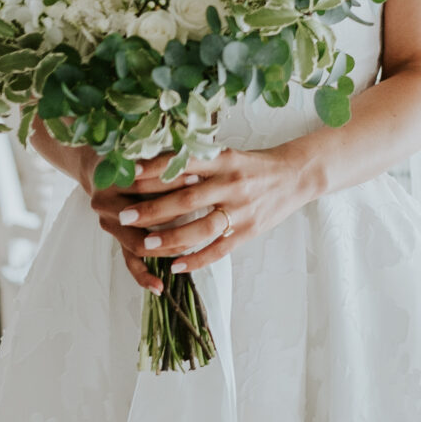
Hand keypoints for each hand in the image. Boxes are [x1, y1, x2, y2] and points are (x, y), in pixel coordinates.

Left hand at [98, 149, 315, 282]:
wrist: (297, 174)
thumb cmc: (255, 164)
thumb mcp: (228, 155)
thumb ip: (198, 162)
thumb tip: (156, 164)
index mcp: (222, 160)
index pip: (182, 164)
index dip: (153, 170)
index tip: (127, 175)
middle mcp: (230, 183)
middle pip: (185, 199)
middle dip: (152, 209)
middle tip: (124, 216)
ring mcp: (241, 209)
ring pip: (199, 228)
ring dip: (170, 238)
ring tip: (145, 244)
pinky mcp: (249, 231)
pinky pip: (219, 249)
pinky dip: (196, 260)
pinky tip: (175, 266)